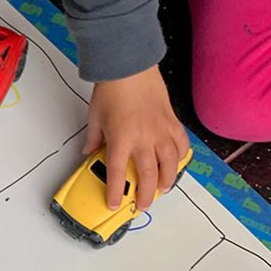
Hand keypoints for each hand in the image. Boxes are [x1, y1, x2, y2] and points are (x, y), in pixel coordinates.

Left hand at [85, 66, 188, 211]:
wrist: (129, 65)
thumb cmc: (112, 87)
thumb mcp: (95, 115)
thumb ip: (93, 138)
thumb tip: (90, 151)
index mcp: (120, 140)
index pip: (117, 175)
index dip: (115, 193)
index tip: (113, 203)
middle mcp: (143, 140)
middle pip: (147, 176)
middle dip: (145, 195)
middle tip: (142, 204)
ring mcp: (160, 131)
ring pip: (169, 165)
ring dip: (166, 181)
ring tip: (163, 189)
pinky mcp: (171, 121)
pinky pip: (180, 144)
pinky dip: (180, 156)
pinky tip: (177, 161)